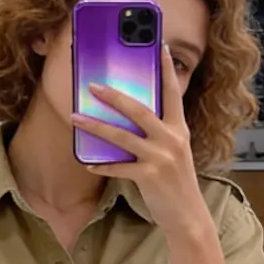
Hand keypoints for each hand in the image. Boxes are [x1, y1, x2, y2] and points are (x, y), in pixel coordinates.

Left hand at [70, 44, 209, 234]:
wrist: (188, 216)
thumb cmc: (177, 184)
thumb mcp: (175, 154)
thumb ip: (159, 136)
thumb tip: (129, 123)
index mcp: (179, 130)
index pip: (173, 94)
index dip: (167, 70)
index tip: (162, 48)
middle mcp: (172, 140)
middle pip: (139, 110)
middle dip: (114, 96)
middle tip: (93, 86)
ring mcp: (161, 158)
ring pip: (122, 136)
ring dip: (95, 126)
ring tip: (75, 118)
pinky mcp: (149, 176)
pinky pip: (119, 167)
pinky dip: (102, 165)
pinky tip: (88, 163)